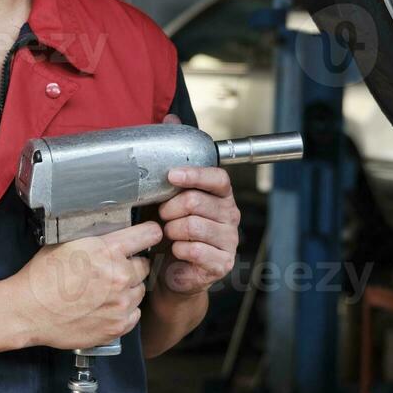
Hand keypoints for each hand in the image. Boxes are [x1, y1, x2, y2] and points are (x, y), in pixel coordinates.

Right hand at [12, 220, 160, 350]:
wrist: (28, 311)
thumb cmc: (42, 277)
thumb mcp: (67, 242)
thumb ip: (97, 238)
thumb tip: (116, 230)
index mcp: (107, 250)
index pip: (149, 233)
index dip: (149, 233)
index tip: (148, 235)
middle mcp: (119, 276)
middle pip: (144, 265)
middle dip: (130, 265)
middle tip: (110, 270)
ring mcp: (120, 304)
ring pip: (139, 290)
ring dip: (128, 289)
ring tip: (103, 291)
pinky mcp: (118, 326)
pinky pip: (134, 313)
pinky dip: (123, 310)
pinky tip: (103, 307)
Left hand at [155, 114, 240, 296]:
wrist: (172, 273)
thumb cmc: (170, 231)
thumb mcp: (167, 193)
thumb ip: (174, 157)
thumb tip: (170, 119)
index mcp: (221, 195)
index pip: (217, 178)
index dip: (194, 175)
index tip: (171, 175)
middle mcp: (230, 215)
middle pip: (197, 201)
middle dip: (170, 208)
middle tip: (162, 215)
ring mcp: (229, 240)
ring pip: (193, 226)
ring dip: (171, 230)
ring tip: (168, 234)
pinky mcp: (222, 263)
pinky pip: (194, 250)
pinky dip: (178, 249)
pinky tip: (175, 251)